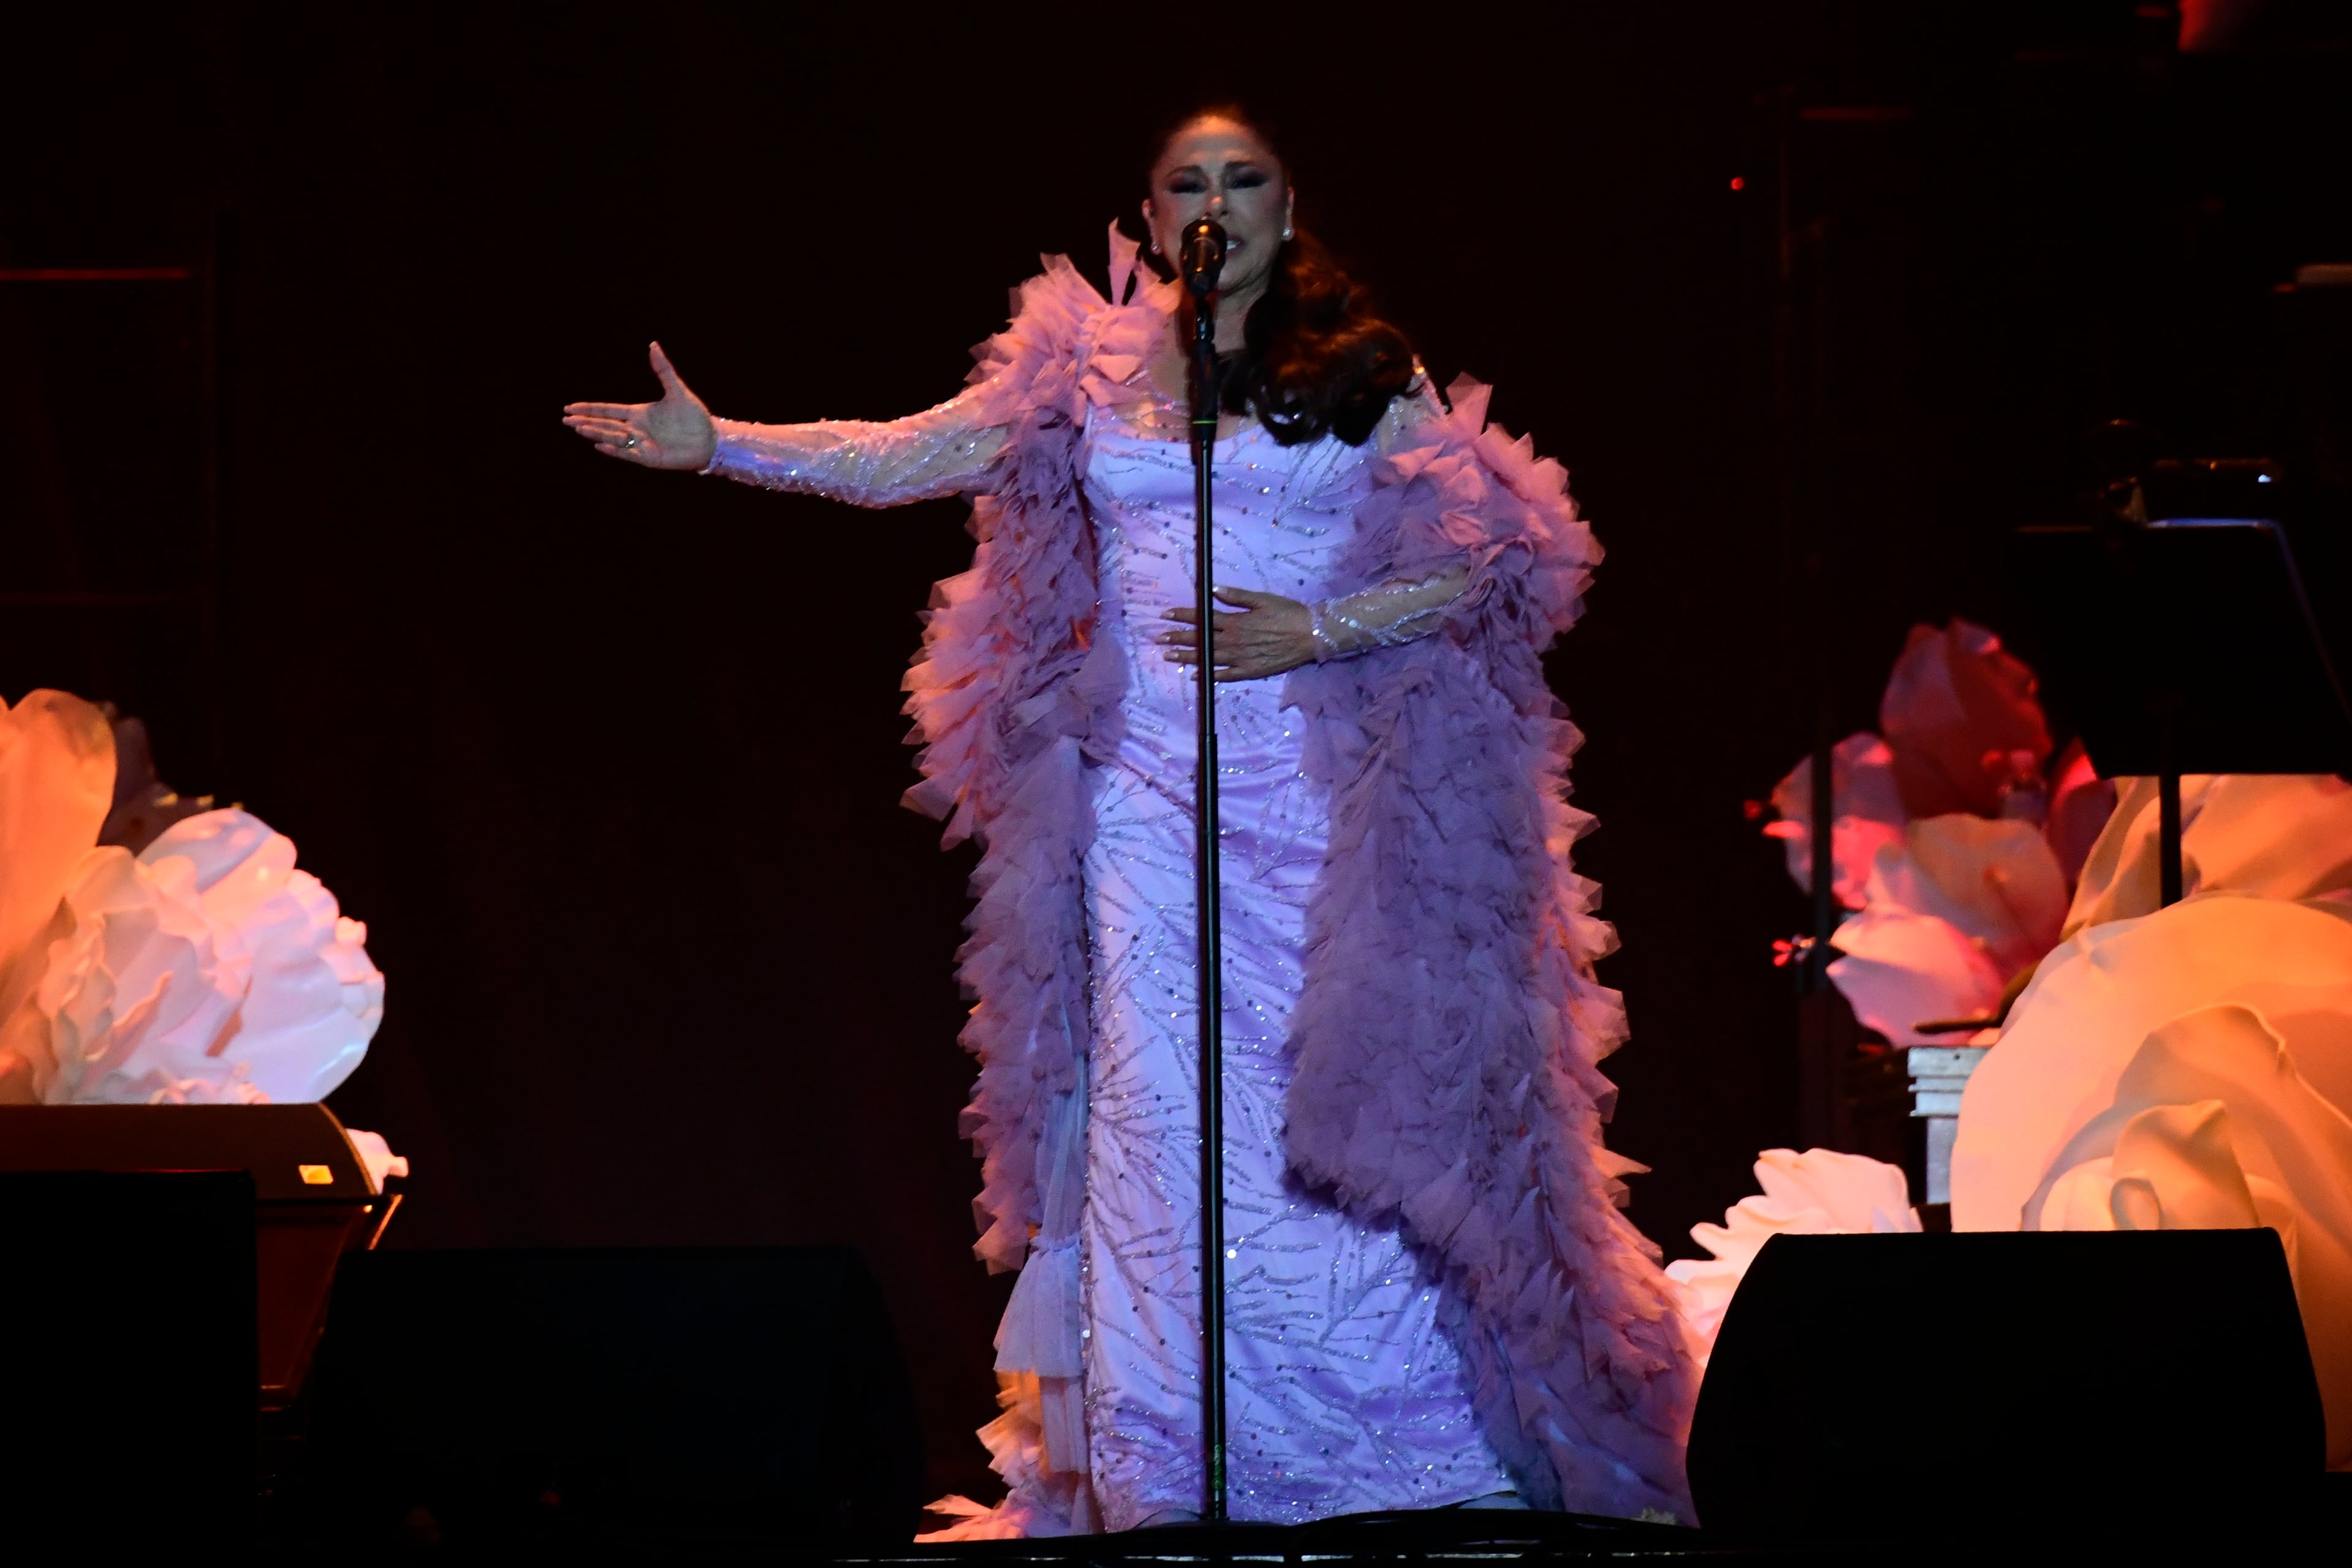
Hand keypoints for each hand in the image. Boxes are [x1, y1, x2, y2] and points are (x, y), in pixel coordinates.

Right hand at [561, 341, 716, 470]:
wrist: (710, 439)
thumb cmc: (694, 417)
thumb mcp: (677, 391)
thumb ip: (663, 370)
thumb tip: (653, 345)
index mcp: (638, 414)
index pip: (608, 410)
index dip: (589, 409)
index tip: (570, 407)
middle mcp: (636, 429)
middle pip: (605, 424)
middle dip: (586, 422)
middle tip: (566, 420)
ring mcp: (642, 445)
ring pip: (613, 438)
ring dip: (596, 433)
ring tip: (579, 428)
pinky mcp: (650, 458)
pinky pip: (629, 454)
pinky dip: (615, 450)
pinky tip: (600, 445)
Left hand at [1162, 586, 1316, 681]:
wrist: (1310, 635)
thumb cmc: (1288, 613)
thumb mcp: (1262, 599)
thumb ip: (1236, 596)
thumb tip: (1213, 590)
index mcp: (1236, 621)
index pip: (1203, 618)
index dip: (1183, 616)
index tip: (1165, 614)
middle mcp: (1235, 640)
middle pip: (1201, 640)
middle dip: (1178, 638)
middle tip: (1159, 638)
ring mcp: (1241, 658)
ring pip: (1209, 659)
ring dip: (1188, 657)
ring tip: (1169, 656)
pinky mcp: (1251, 671)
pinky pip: (1226, 675)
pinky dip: (1211, 675)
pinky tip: (1197, 676)